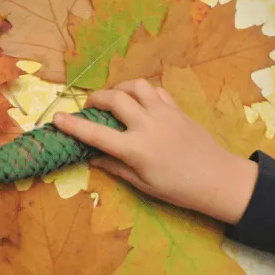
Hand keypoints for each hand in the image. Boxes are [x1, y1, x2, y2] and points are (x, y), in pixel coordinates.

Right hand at [53, 79, 258, 223]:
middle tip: (89, 106)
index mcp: (135, 149)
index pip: (96, 133)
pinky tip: (139, 102)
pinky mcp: (176, 108)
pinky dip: (141, 92)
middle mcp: (147, 125)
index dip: (73, 125)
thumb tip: (91, 157)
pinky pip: (155, 90)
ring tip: (115, 99)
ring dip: (120, 88)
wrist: (218, 178)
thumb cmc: (178, 188)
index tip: (57, 118)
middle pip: (115, 98)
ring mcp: (164, 113)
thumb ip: (115, 167)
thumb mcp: (142, 184)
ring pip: (136, 86)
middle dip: (95, 97)